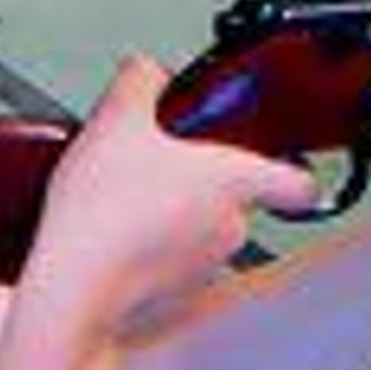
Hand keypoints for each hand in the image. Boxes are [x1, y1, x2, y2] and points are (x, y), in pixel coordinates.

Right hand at [21, 56, 316, 338]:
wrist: (71, 284)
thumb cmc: (105, 209)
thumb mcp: (116, 120)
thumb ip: (139, 82)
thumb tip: (147, 72)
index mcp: (234, 182)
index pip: (299, 185)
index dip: (293, 173)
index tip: (280, 163)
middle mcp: (230, 230)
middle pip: (232, 200)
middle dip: (196, 184)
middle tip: (154, 166)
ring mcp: (203, 269)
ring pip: (199, 234)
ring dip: (170, 217)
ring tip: (122, 201)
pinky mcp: (172, 298)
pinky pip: (169, 265)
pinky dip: (146, 250)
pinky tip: (110, 234)